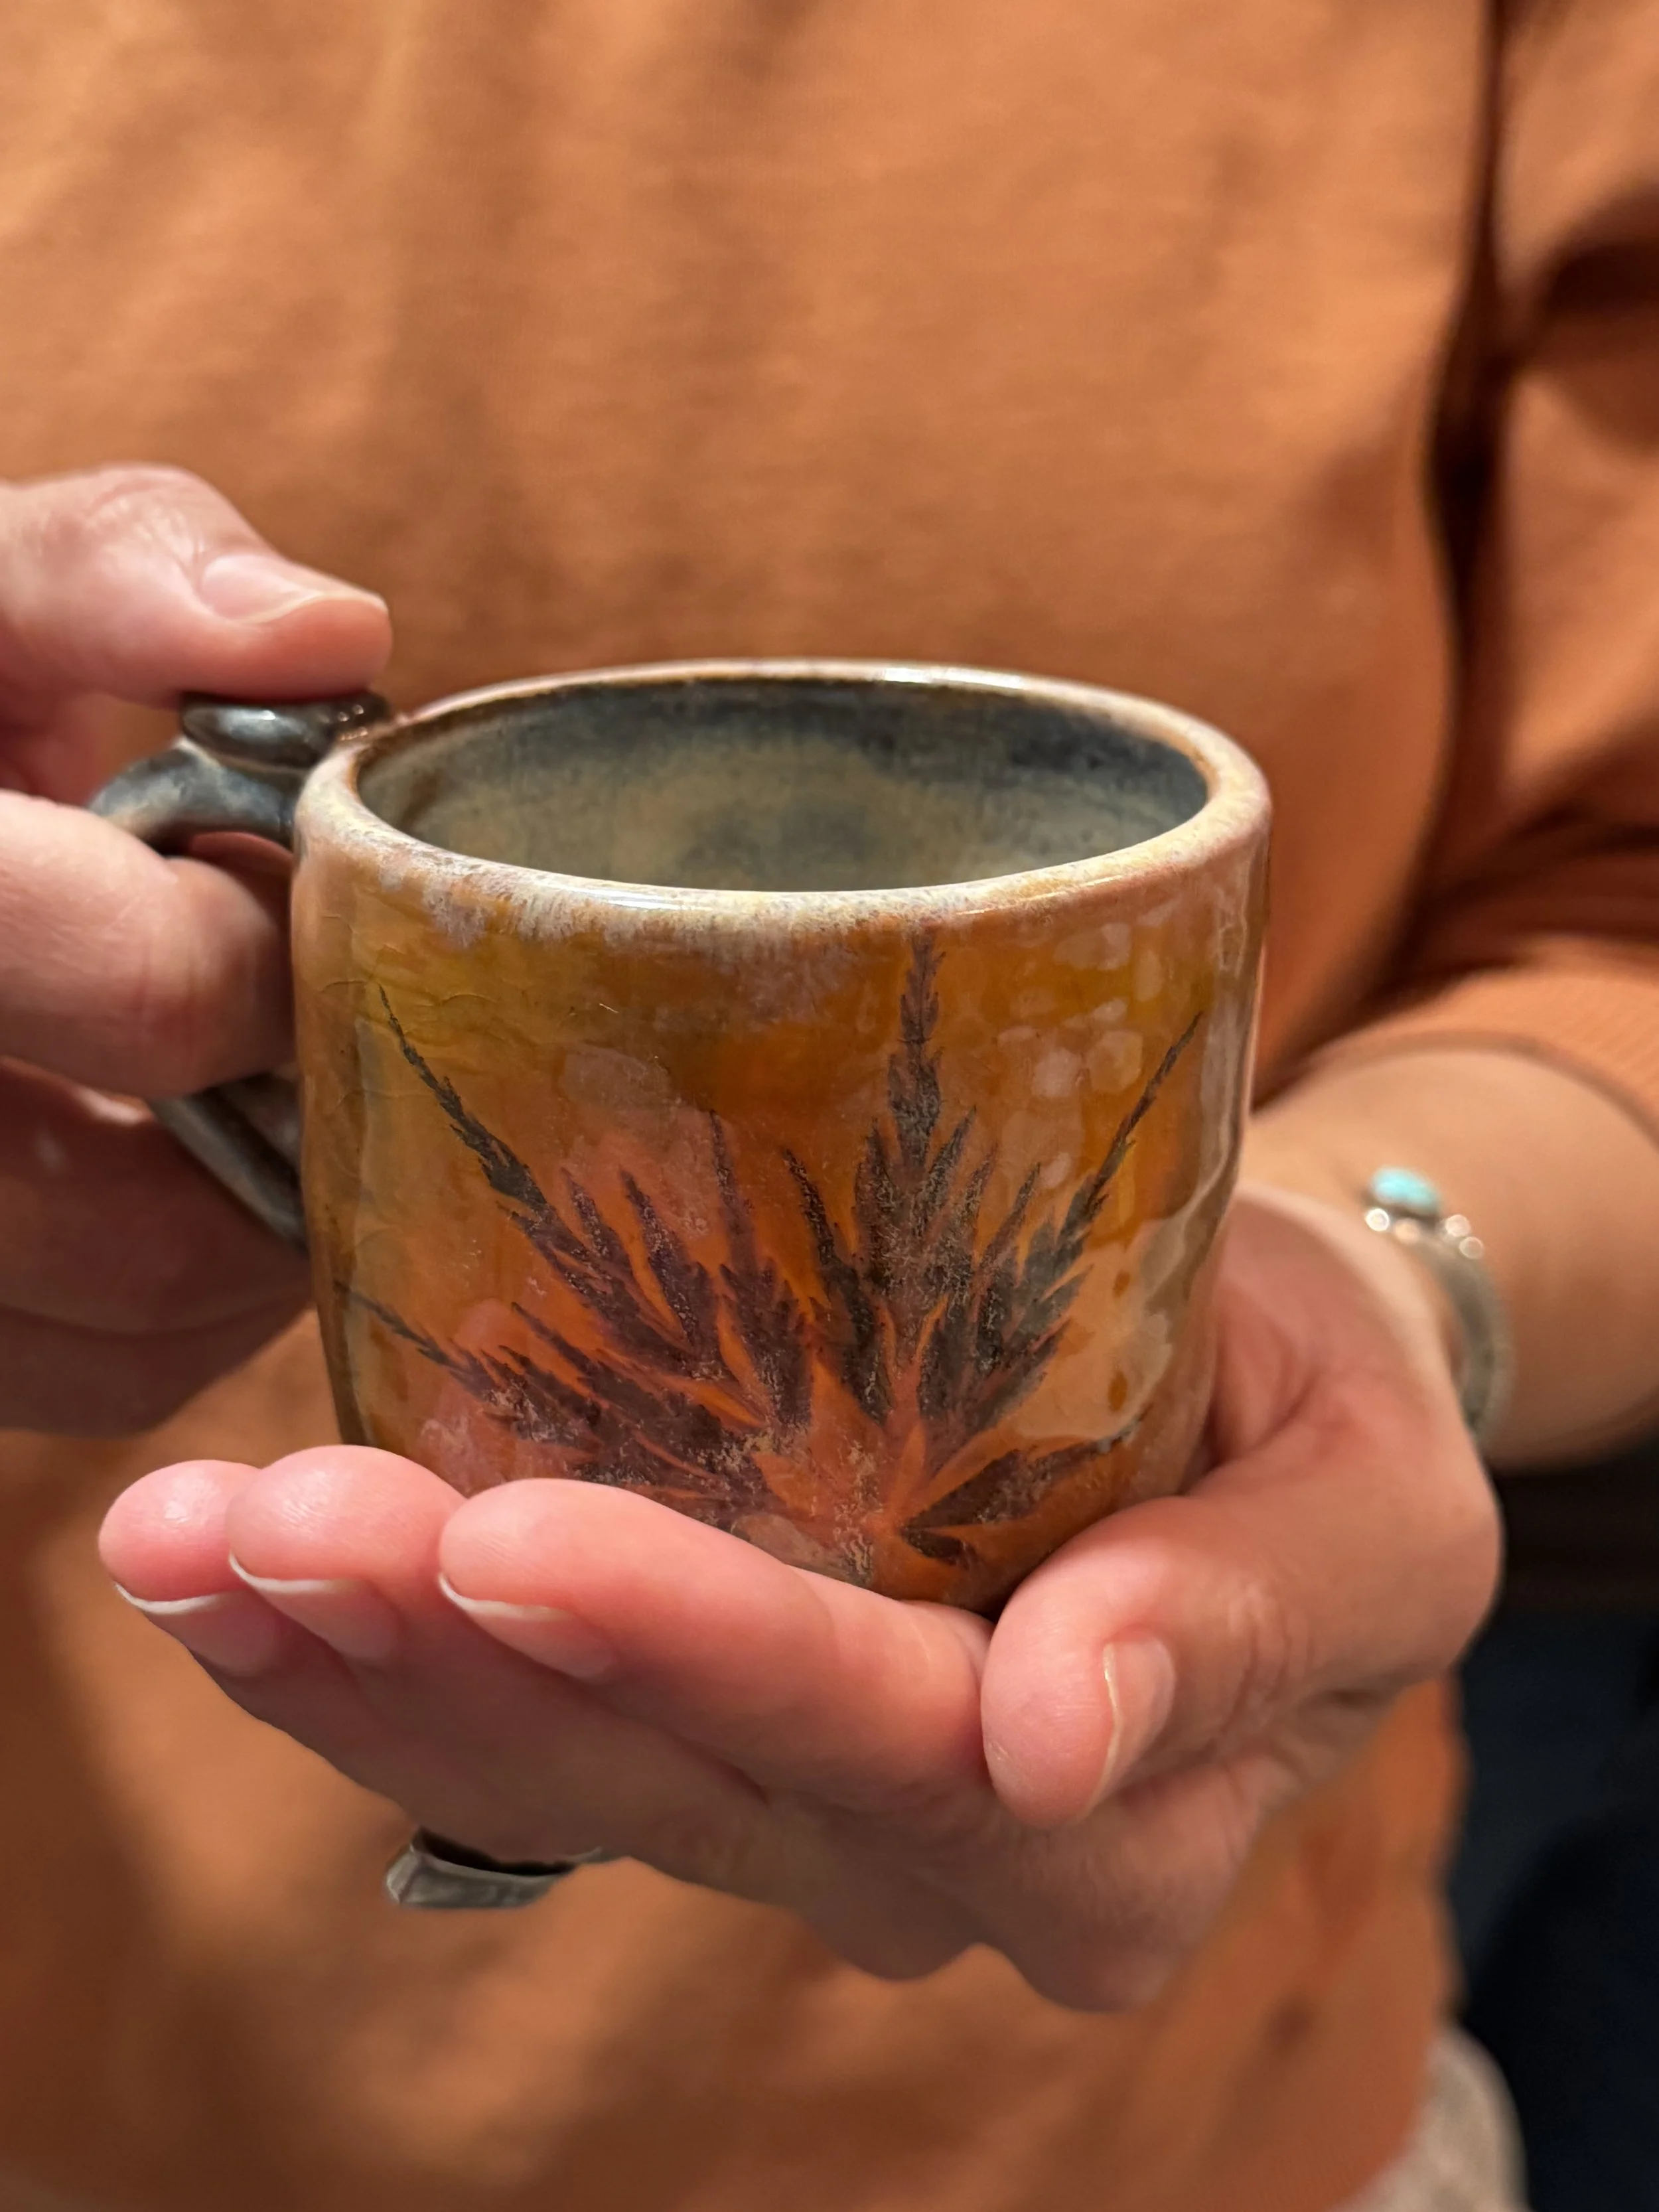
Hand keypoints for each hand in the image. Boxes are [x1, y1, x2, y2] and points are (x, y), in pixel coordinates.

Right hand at [0, 465, 389, 1431]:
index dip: (275, 942)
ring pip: (147, 1330)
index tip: (283, 883)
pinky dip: (186, 1291)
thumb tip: (337, 632)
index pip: (155, 990)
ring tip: (229, 1068)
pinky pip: (109, 1373)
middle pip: (161, 1227)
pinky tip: (178, 1156)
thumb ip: (116, 574)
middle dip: (281, 1110)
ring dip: (254, 1213)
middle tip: (283, 997)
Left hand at [99, 1184, 1499, 2008]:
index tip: (526, 1537)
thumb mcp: (1376, 1504)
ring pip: (554, 1768)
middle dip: (457, 1644)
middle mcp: (922, 1856)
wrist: (1263, 1396)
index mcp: (1106, 1824)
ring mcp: (792, 1810)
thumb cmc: (1328, 1417)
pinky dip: (370, 1658)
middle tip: (265, 1520)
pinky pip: (521, 1730)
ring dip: (358, 1658)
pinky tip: (238, 1576)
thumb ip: (1256, 1620)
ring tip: (186, 1541)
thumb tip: (1061, 1734)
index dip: (708, 1649)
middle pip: (670, 1769)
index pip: (886, 1741)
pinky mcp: (703, 1733)